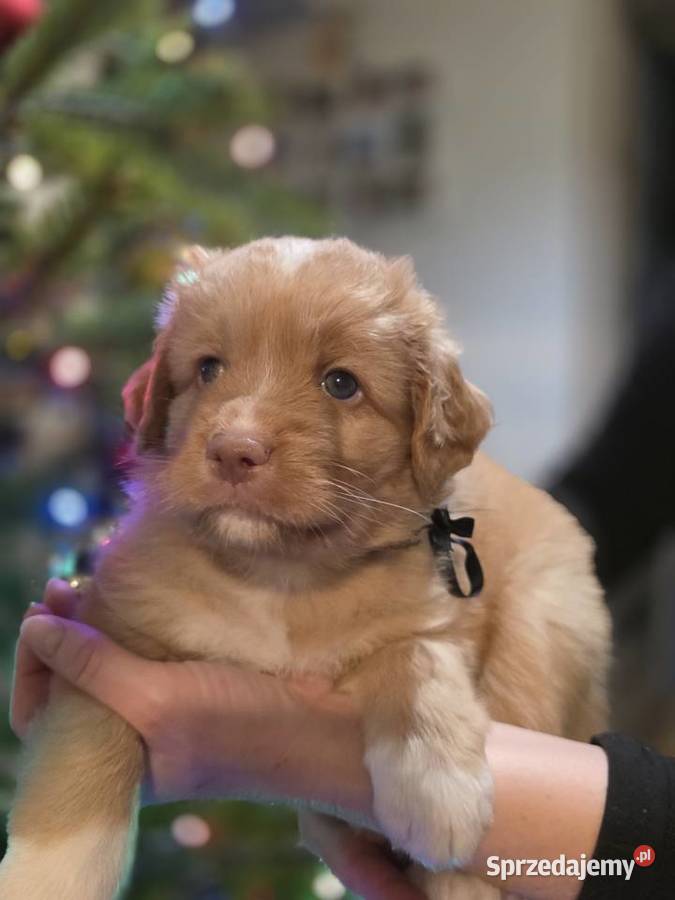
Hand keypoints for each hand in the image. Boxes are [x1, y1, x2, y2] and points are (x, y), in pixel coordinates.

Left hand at [11, 580, 424, 899]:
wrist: (325, 734)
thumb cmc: (239, 727)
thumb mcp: (157, 701)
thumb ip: (94, 667)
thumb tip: (34, 628)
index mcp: (116, 757)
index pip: (45, 718)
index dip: (32, 667)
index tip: (38, 612)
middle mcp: (136, 735)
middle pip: (78, 684)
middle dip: (65, 634)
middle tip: (64, 585)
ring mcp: (170, 709)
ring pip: (114, 664)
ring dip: (99, 623)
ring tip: (90, 579)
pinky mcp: (199, 684)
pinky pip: (152, 653)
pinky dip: (137, 622)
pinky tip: (136, 593)